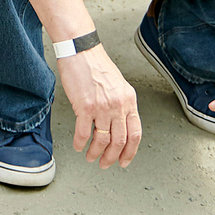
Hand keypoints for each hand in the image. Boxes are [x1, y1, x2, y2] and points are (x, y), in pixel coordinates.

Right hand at [58, 41, 141, 167]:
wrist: (81, 50)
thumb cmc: (96, 66)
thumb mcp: (118, 85)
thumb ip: (121, 105)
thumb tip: (119, 126)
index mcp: (129, 100)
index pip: (135, 134)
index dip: (130, 152)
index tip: (124, 161)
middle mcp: (118, 105)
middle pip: (119, 141)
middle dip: (112, 157)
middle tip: (105, 164)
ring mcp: (102, 106)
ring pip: (102, 140)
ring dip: (96, 153)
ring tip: (90, 157)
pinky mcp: (85, 106)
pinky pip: (83, 133)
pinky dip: (80, 143)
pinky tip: (78, 146)